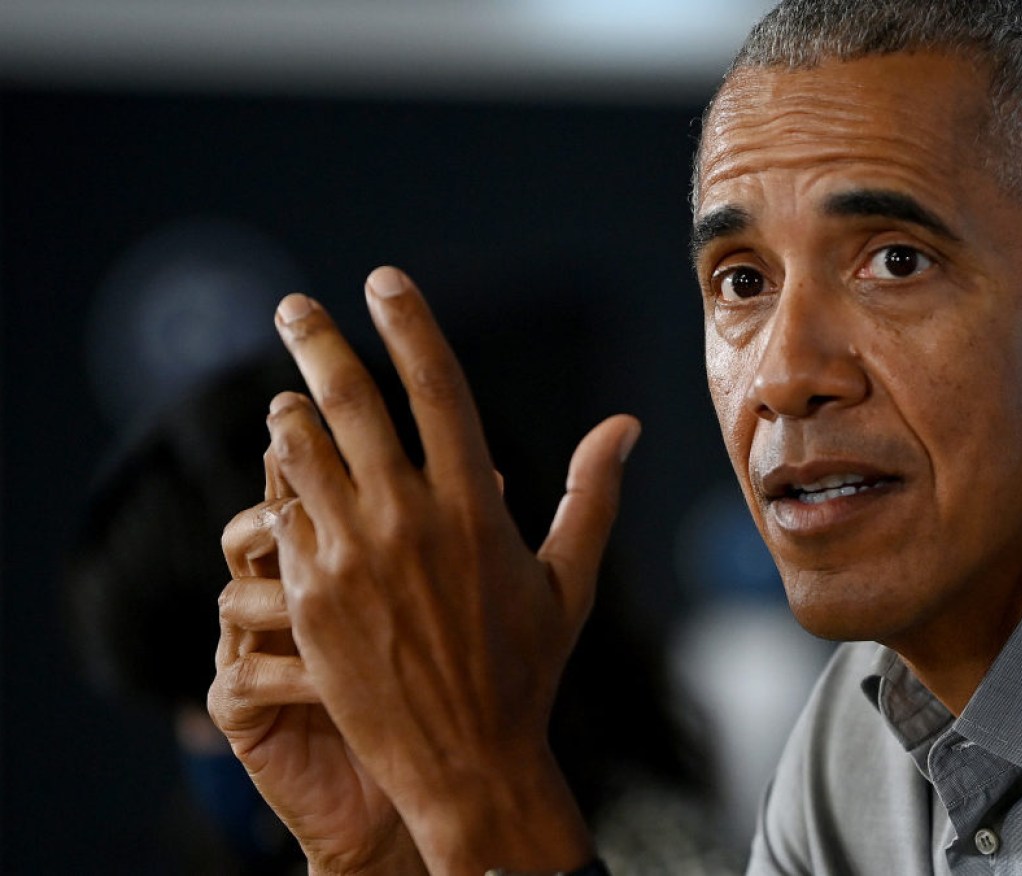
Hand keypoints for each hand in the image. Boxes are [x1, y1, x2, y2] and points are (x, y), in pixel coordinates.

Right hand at [210, 453, 424, 875]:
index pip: (313, 495)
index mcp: (334, 564)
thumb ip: (466, 535)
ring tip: (313, 600)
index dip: (323, 460)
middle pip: (260, 527)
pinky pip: (244, 676)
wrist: (427, 780)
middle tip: (306, 501)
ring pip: (238, 595)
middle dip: (277, 504)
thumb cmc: (438, 681)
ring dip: (274, 591)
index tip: (357, 441)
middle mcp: (290, 599)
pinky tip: (323, 678)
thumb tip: (500, 472)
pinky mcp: (246, 710)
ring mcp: (259, 651)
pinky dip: (281, 671)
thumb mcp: (456, 606)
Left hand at [259, 266, 638, 873]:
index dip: (408, 322)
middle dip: (318, 341)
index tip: (383, 281)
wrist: (466, 761)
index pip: (435, 384)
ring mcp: (350, 558)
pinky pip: (285, 519)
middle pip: (350, 401)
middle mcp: (408, 519)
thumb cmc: (525, 669)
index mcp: (475, 505)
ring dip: (291, 415)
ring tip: (286, 399)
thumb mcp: (570, 579)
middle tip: (295, 307)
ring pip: (302, 453)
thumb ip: (593, 492)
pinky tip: (286, 482)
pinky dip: (284, 490)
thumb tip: (627, 425)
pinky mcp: (310, 597)